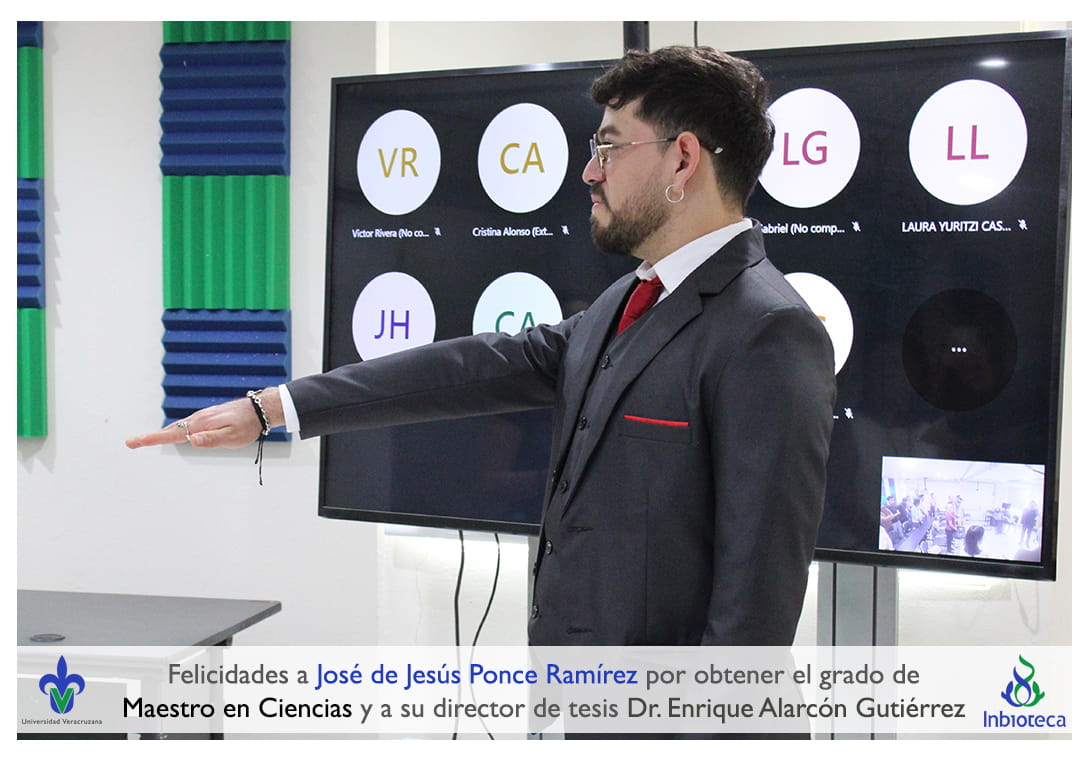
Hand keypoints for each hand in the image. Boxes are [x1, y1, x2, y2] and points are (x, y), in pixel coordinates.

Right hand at [125, 388, 283, 449]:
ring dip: (162, 433)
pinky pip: (187, 425)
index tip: (133, 441)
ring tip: (146, 439)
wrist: (259, 409)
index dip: (151, 438)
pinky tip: (174, 434)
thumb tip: (191, 440)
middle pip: (170, 430)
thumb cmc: (246, 426)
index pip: (171, 434)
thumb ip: (211, 440)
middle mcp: (198, 419)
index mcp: (200, 425)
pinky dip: (176, 429)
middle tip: (131, 442)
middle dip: (151, 436)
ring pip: (179, 427)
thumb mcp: (231, 437)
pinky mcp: (208, 417)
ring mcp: (202, 417)